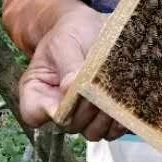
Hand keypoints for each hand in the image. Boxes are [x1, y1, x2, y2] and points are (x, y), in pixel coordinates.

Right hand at [16, 5, 126, 141]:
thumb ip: (68, 65)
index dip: (52, 109)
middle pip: (70, 124)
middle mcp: (57, 109)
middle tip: (102, 84)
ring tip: (117, 92)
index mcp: (37, 91)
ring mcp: (81, 116)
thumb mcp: (65, 41)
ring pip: (92, 132)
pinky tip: (128, 100)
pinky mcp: (103, 118)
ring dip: (106, 116)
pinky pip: (112, 131)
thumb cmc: (73, 32)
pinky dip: (121, 119)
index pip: (34, 114)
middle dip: (88, 106)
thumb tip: (71, 89)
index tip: (72, 88)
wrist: (94, 29)